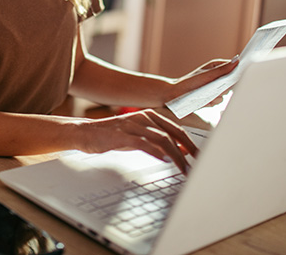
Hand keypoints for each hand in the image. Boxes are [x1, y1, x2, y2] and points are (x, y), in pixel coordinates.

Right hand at [73, 109, 198, 172]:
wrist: (85, 133)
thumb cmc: (112, 136)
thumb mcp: (138, 137)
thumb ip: (158, 142)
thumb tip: (181, 151)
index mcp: (149, 115)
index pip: (176, 129)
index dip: (190, 143)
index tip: (200, 157)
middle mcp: (143, 117)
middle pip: (173, 133)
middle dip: (188, 151)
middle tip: (197, 165)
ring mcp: (133, 125)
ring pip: (162, 139)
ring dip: (176, 156)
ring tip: (183, 169)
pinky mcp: (123, 135)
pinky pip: (144, 143)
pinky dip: (157, 153)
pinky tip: (164, 162)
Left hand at [171, 56, 237, 105]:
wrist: (175, 96)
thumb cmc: (189, 82)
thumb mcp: (207, 75)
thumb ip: (223, 69)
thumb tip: (237, 60)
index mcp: (217, 66)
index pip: (233, 67)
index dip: (238, 71)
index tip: (240, 75)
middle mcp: (217, 77)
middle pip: (232, 81)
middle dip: (225, 86)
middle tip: (216, 87)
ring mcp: (215, 88)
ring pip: (225, 93)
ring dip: (217, 95)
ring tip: (206, 94)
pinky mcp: (212, 98)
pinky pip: (219, 101)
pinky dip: (212, 101)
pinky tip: (204, 100)